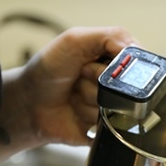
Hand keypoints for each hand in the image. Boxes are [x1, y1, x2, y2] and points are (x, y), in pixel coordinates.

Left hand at [18, 25, 134, 145]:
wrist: (29, 104)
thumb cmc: (48, 70)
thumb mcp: (75, 40)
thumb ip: (111, 36)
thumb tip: (136, 51)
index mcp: (114, 59)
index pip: (136, 61)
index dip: (116, 64)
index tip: (92, 62)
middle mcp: (117, 83)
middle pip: (127, 86)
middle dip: (98, 80)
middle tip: (79, 76)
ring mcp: (112, 107)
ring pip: (116, 107)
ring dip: (89, 100)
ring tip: (74, 96)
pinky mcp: (107, 129)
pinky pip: (110, 127)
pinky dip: (90, 120)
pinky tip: (76, 112)